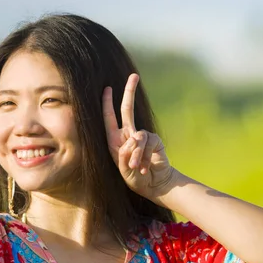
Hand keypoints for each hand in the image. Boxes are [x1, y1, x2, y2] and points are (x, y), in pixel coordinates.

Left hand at [102, 73, 175, 202]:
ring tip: (137, 169)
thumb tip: (134, 138)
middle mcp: (128, 135)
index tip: (107, 88)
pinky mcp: (155, 141)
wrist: (155, 186)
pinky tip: (145, 168)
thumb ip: (125, 154)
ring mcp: (142, 137)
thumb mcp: (124, 169)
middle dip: (130, 92)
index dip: (107, 103)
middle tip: (134, 76)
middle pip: (128, 109)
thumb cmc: (136, 179)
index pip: (110, 118)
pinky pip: (146, 144)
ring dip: (136, 154)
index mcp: (116, 140)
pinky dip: (144, 157)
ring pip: (136, 136)